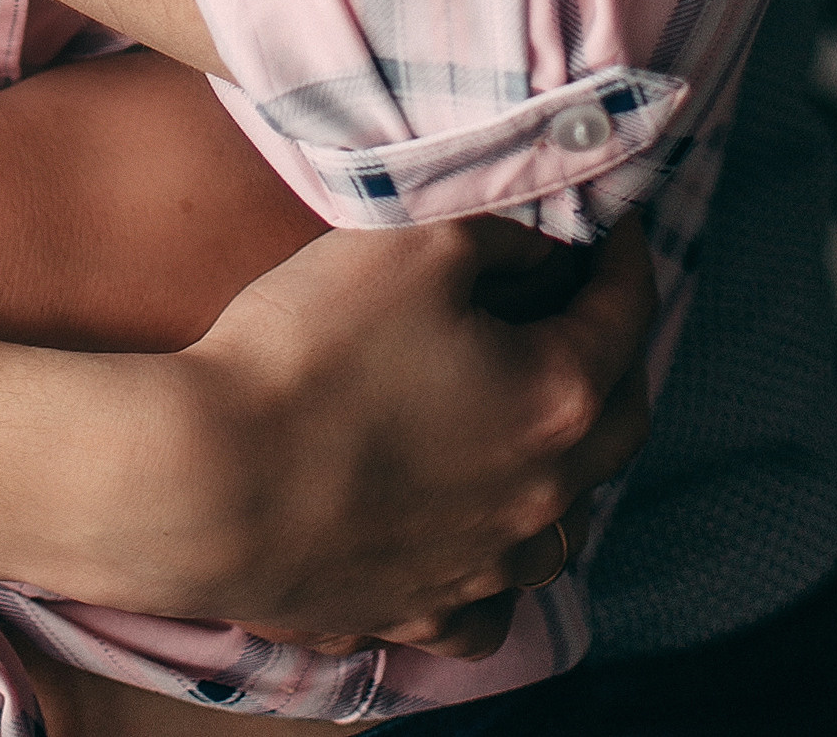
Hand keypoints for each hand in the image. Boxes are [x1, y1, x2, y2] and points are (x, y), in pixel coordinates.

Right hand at [134, 212, 653, 657]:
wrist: (211, 481)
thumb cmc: (313, 351)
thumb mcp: (413, 241)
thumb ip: (499, 230)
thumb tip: (540, 244)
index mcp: (556, 400)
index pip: (624, 313)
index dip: (624, 254)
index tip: (611, 222)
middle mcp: (542, 500)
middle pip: (620, 422)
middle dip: (616, 353)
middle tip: (590, 306)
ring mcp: (483, 571)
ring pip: (566, 524)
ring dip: (567, 464)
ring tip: (533, 417)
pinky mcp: (419, 614)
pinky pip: (490, 606)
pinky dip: (499, 567)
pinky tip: (475, 535)